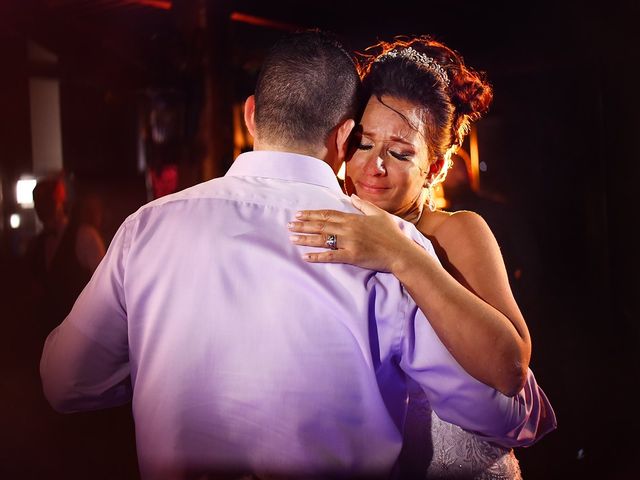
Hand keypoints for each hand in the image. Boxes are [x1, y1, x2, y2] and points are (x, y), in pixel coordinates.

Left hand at [288, 194, 413, 271]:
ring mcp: (349, 243)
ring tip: (292, 238)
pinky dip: (317, 257)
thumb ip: (364, 205)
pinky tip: (305, 257)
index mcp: (353, 218)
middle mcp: (348, 229)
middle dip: (303, 225)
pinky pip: (330, 256)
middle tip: (289, 225)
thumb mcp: (379, 214)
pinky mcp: (351, 257)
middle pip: (321, 225)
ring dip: (305, 239)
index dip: (311, 214)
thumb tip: (352, 196)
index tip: (299, 214)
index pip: (327, 214)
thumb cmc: (392, 234)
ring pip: (322, 239)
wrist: (401, 252)